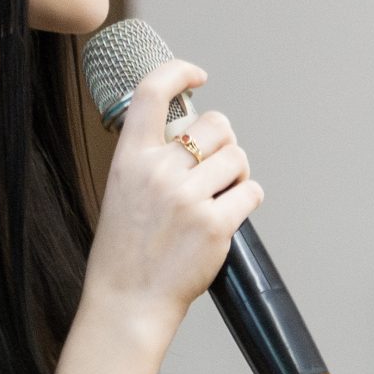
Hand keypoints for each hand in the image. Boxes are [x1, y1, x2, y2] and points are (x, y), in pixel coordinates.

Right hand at [81, 58, 263, 342]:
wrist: (127, 300)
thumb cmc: (126, 251)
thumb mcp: (122, 191)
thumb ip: (151, 160)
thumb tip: (192, 136)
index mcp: (130, 159)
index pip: (153, 92)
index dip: (180, 72)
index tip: (198, 76)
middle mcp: (159, 171)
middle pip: (216, 124)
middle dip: (225, 141)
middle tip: (217, 166)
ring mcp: (188, 198)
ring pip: (238, 158)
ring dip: (238, 174)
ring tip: (222, 194)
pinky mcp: (214, 224)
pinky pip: (251, 193)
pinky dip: (249, 199)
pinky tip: (233, 213)